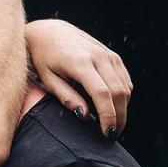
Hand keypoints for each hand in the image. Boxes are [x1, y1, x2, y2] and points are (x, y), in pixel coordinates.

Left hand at [26, 19, 131, 137]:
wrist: (48, 31)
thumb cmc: (42, 58)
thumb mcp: (47, 78)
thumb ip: (65, 97)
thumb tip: (85, 115)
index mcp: (80, 62)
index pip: (102, 93)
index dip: (108, 115)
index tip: (107, 133)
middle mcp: (98, 56)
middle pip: (119, 91)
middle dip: (119, 116)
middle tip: (112, 135)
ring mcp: (108, 54)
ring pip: (125, 86)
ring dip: (123, 108)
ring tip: (113, 125)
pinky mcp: (112, 55)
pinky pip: (124, 79)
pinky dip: (123, 96)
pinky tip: (114, 108)